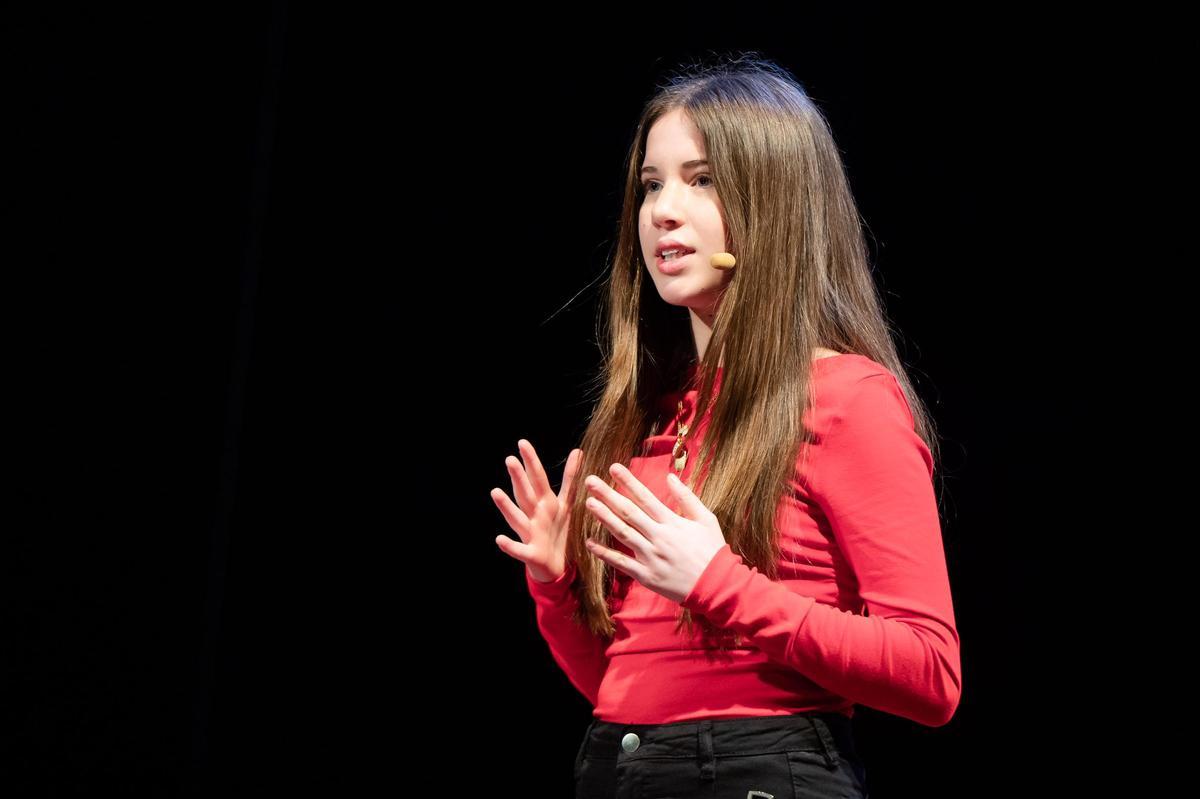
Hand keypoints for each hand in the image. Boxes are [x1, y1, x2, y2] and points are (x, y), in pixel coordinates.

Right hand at [491, 440, 581, 582]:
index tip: (522, 443)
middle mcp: (535, 516)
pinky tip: (499, 539)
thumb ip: (570, 478)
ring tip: (495, 492)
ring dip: (507, 507)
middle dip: (519, 478)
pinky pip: (519, 550)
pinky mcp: (531, 554)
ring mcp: (531, 534)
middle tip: (510, 459)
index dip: (531, 462)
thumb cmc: (558, 531)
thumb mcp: (566, 503)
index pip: (538, 479)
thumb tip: (578, 450)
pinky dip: (509, 545)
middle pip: (526, 494)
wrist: (557, 566)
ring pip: (518, 518)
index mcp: (546, 503)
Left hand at [582, 463, 726, 603]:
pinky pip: (621, 563)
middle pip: (628, 512)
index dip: (628, 481)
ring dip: (604, 517)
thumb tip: (670, 477)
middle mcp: (658, 537)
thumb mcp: (706, 519)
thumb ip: (687, 497)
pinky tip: (590, 543)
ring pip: (622, 533)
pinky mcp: (646, 576)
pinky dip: (605, 553)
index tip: (613, 468)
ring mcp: (650, 557)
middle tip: (590, 481)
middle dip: (608, 495)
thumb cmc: (713, 551)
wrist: (717, 586)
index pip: (645, 497)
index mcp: (672, 522)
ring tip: (589, 503)